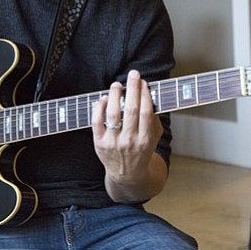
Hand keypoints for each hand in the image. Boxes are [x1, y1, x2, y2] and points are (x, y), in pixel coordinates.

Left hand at [92, 70, 165, 201]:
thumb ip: (153, 119)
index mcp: (146, 140)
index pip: (146, 112)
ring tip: (116, 85)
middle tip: (133, 74)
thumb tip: (148, 94)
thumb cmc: (142, 150)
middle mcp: (130, 142)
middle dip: (133, 88)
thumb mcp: (153, 138)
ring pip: (113, 113)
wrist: (128, 175)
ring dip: (114, 95)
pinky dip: (100, 107)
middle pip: (131, 110)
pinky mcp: (99, 144)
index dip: (144, 94)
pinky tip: (104, 98)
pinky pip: (97, 121)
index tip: (143, 82)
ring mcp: (113, 143)